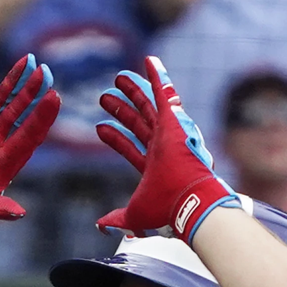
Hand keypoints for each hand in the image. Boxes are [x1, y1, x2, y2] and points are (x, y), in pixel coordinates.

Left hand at [95, 56, 238, 241]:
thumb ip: (116, 218)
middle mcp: (163, 147)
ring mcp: (170, 133)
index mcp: (154, 167)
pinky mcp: (175, 120)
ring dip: (133, 92)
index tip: (99, 128)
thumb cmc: (166, 211)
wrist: (188, 202)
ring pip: (148, 106)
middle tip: (105, 98)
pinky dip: (157, 76)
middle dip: (122, 110)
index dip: (115, 138)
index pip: (130, 148)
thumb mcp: (134, 215)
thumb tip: (101, 225)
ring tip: (118, 79)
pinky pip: (164, 92)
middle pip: (138, 123)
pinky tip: (148, 61)